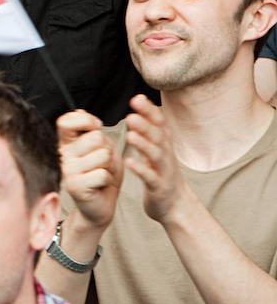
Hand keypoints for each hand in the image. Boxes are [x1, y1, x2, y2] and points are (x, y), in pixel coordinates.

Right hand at [57, 109, 122, 229]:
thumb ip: (92, 131)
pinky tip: (100, 185)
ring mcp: (67, 171)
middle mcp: (62, 155)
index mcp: (66, 143)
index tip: (96, 127)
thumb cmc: (101, 174)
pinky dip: (107, 179)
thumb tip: (80, 112)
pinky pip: (103, 174)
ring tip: (101, 174)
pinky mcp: (75, 186)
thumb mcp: (101, 148)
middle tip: (102, 162)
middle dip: (108, 149)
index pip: (66, 121)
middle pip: (95, 137)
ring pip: (102, 155)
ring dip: (109, 166)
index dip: (86, 120)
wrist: (100, 204)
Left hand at [123, 94, 194, 223]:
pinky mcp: (159, 187)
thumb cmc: (161, 175)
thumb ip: (149, 132)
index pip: (159, 124)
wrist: (175, 206)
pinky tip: (129, 163)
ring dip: (143, 144)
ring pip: (155, 155)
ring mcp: (164, 171)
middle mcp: (166, 155)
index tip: (137, 98)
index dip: (150, 111)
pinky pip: (150, 177)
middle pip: (158, 137)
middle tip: (131, 113)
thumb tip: (139, 107)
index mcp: (164, 146)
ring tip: (130, 135)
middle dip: (146, 124)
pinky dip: (140, 169)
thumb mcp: (157, 151)